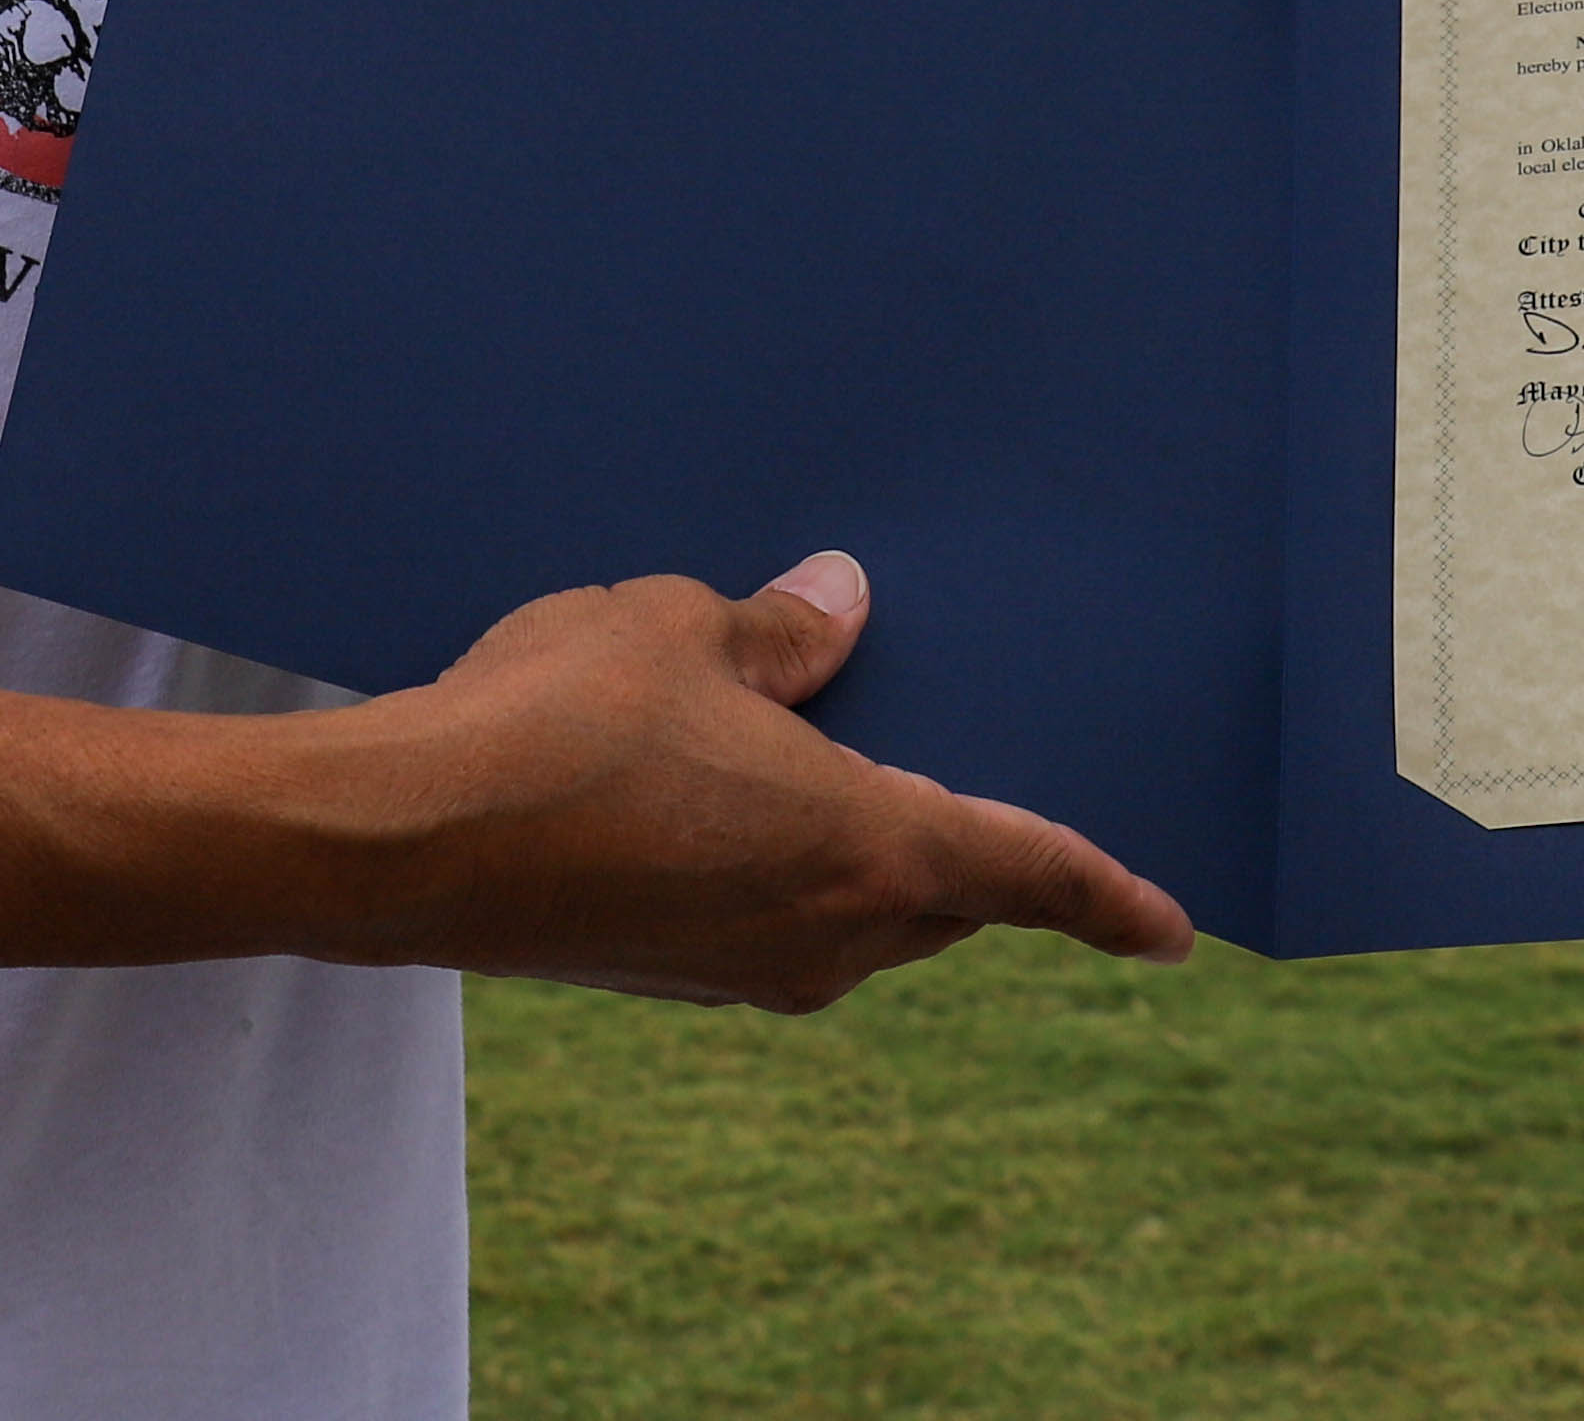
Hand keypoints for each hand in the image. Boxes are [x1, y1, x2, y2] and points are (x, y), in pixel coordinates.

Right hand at [326, 552, 1192, 1010]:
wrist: (406, 842)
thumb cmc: (558, 719)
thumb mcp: (681, 627)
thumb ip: (781, 628)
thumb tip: (838, 605)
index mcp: (870, 848)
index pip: (1031, 871)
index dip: (1112, 897)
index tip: (1177, 931)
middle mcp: (830, 935)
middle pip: (946, 900)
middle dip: (969, 848)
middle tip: (967, 767)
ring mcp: (747, 971)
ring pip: (857, 918)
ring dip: (860, 853)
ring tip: (822, 754)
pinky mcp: (672, 978)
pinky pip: (773, 923)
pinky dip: (781, 869)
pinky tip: (719, 793)